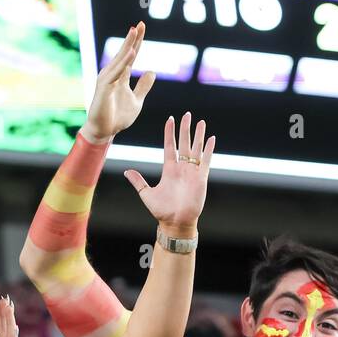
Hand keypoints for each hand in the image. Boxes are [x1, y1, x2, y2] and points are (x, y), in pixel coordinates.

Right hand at [83, 22, 156, 143]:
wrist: (104, 131)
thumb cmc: (117, 117)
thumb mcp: (137, 101)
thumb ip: (143, 86)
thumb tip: (152, 71)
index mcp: (120, 76)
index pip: (130, 55)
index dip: (137, 42)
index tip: (142, 27)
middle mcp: (112, 74)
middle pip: (124, 53)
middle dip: (132, 38)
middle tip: (140, 24)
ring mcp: (107, 80)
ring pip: (119, 60)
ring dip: (127, 46)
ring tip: (135, 32)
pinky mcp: (104, 88)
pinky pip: (115, 73)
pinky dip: (123, 63)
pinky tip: (131, 53)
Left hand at [123, 112, 215, 234]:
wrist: (175, 222)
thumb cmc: (162, 211)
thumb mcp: (146, 194)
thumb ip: (138, 181)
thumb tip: (126, 171)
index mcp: (169, 169)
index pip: (169, 146)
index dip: (169, 133)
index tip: (170, 119)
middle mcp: (181, 168)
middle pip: (184, 143)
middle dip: (185, 129)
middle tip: (187, 114)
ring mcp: (192, 172)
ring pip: (196, 149)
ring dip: (198, 135)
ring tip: (201, 122)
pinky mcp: (201, 178)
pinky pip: (205, 161)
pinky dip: (208, 150)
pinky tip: (211, 138)